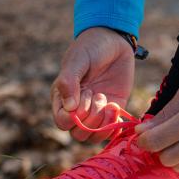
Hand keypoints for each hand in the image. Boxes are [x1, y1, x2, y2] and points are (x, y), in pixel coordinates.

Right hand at [52, 27, 133, 141]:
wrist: (114, 41)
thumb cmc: (90, 48)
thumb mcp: (78, 60)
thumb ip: (69, 81)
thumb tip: (69, 108)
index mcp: (62, 98)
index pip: (62, 122)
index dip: (74, 116)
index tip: (85, 94)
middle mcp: (77, 109)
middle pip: (78, 134)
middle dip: (91, 120)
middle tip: (99, 96)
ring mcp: (95, 112)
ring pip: (94, 137)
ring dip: (103, 124)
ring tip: (110, 103)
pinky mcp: (112, 111)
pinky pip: (110, 132)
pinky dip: (114, 127)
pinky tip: (116, 109)